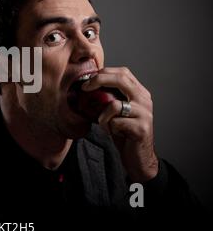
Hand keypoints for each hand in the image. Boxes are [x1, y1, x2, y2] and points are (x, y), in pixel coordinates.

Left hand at [82, 67, 158, 182]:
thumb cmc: (124, 133)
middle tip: (85, 88)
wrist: (138, 157)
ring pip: (114, 104)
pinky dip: (109, 128)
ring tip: (104, 123)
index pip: (123, 72)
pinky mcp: (141, 128)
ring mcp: (144, 114)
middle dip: (99, 80)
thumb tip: (87, 86)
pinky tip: (114, 133)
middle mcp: (144, 100)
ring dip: (102, 115)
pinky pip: (115, 122)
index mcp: (139, 93)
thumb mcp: (116, 111)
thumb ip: (109, 97)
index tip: (87, 80)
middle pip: (121, 80)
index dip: (104, 73)